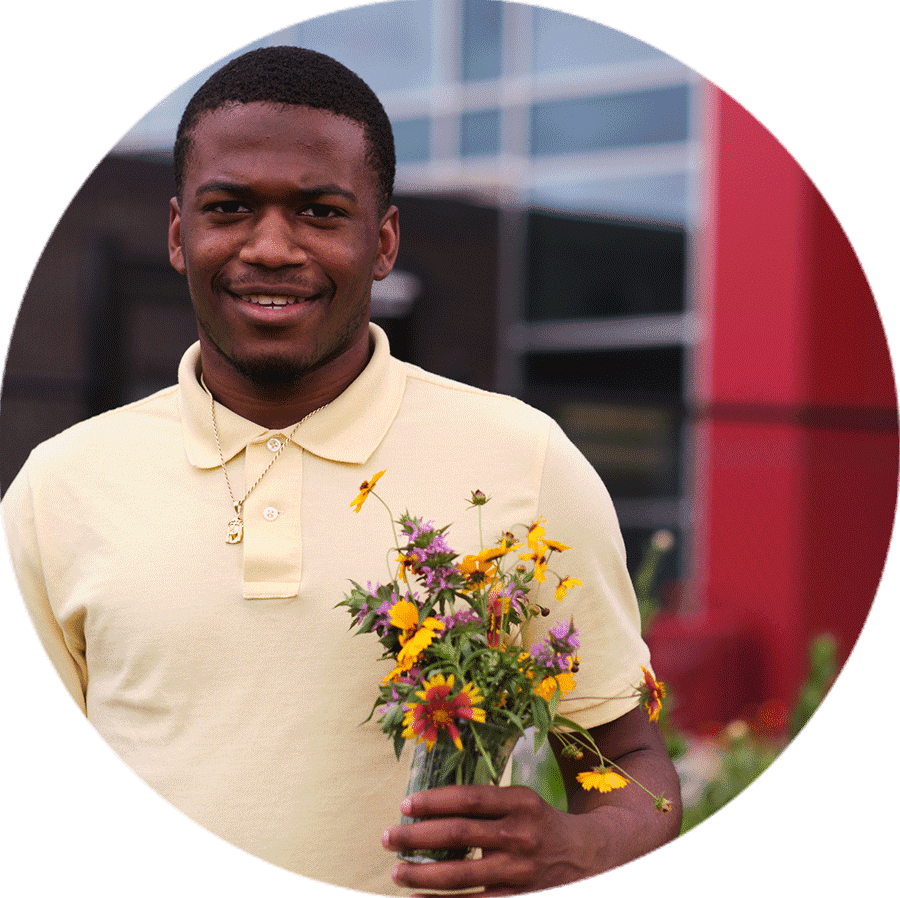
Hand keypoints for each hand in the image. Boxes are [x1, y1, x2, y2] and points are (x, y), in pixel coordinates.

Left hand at [382, 784, 607, 895]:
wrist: (589, 857)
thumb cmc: (541, 824)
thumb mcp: (522, 802)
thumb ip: (486, 803)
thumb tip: (430, 807)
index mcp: (520, 802)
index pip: (469, 799)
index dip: (434, 801)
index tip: (405, 805)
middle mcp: (521, 835)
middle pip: (459, 834)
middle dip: (417, 836)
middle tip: (388, 837)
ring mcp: (521, 871)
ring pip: (462, 875)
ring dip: (423, 875)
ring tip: (396, 873)